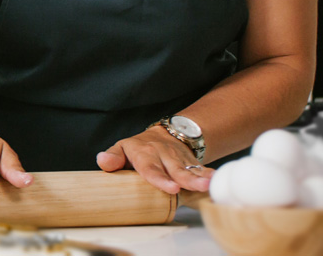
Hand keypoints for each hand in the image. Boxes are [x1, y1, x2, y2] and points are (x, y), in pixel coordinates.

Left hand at [97, 126, 211, 194]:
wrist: (167, 134)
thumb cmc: (139, 148)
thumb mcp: (122, 148)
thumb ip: (113, 157)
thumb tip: (102, 162)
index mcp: (145, 154)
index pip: (151, 168)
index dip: (160, 178)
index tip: (171, 188)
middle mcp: (165, 156)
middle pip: (176, 169)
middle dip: (186, 179)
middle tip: (195, 187)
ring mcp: (181, 159)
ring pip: (192, 170)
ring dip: (202, 178)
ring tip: (210, 185)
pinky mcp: (193, 164)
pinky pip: (203, 170)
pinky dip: (212, 176)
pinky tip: (220, 183)